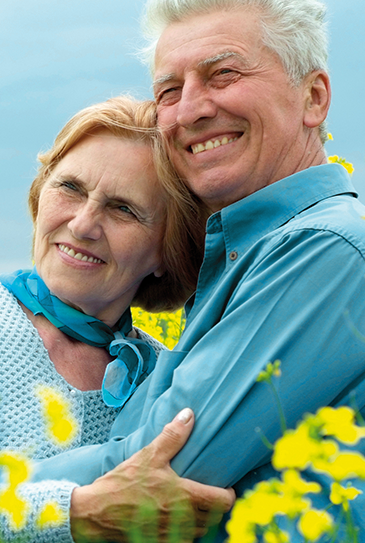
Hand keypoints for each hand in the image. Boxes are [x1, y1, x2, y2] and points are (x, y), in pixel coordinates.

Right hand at [70, 408, 234, 541]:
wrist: (95, 513)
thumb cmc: (122, 484)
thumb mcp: (148, 455)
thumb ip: (172, 436)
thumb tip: (189, 415)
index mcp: (183, 496)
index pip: (223, 503)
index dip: (229, 495)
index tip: (225, 487)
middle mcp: (181, 519)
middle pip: (214, 520)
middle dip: (215, 508)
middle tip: (210, 494)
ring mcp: (170, 535)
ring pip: (199, 533)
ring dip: (200, 521)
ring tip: (194, 505)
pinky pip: (181, 541)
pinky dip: (183, 532)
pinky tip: (175, 519)